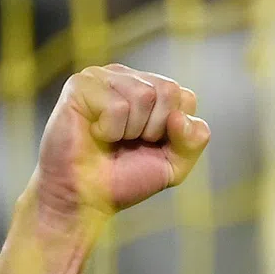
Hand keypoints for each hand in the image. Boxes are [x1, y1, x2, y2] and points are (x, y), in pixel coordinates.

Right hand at [31, 63, 210, 226]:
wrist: (86, 196)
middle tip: (130, 143)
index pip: (186, 98)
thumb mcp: (173, 165)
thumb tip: (179, 117)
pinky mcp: (82, 84)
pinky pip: (118, 105)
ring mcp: (104, 77)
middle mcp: (129, 78)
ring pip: (144, 95)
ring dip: (131, 131)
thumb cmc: (126, 178)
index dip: (176, 132)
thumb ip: (193, 141)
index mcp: (153, 92)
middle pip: (169, 90)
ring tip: (112, 139)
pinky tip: (95, 134)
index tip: (152, 146)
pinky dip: (110, 131)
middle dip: (155, 129)